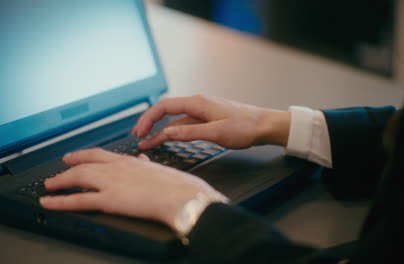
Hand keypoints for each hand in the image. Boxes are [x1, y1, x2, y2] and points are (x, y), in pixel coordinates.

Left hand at [39, 148, 220, 229]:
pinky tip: (49, 202)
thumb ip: (147, 164)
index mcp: (130, 161)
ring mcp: (111, 182)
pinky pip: (78, 199)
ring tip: (49, 187)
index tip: (74, 157)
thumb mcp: (160, 169)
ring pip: (77, 177)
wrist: (184, 195)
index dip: (84, 155)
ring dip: (60, 182)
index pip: (100, 155)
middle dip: (67, 168)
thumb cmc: (178, 185)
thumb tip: (143, 159)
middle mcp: (117, 168)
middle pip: (84, 164)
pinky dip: (60, 201)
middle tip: (56, 172)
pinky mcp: (109, 199)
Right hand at [132, 94, 290, 149]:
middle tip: (138, 136)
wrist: (265, 125)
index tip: (139, 132)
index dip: (148, 118)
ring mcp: (202, 111)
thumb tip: (167, 133)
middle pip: (166, 111)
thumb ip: (190, 132)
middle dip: (150, 123)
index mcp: (197, 102)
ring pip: (174, 119)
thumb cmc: (245, 127)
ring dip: (160, 130)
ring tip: (148, 142)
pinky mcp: (207, 119)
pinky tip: (168, 139)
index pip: (164, 107)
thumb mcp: (216, 133)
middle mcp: (197, 104)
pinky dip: (173, 132)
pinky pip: (184, 124)